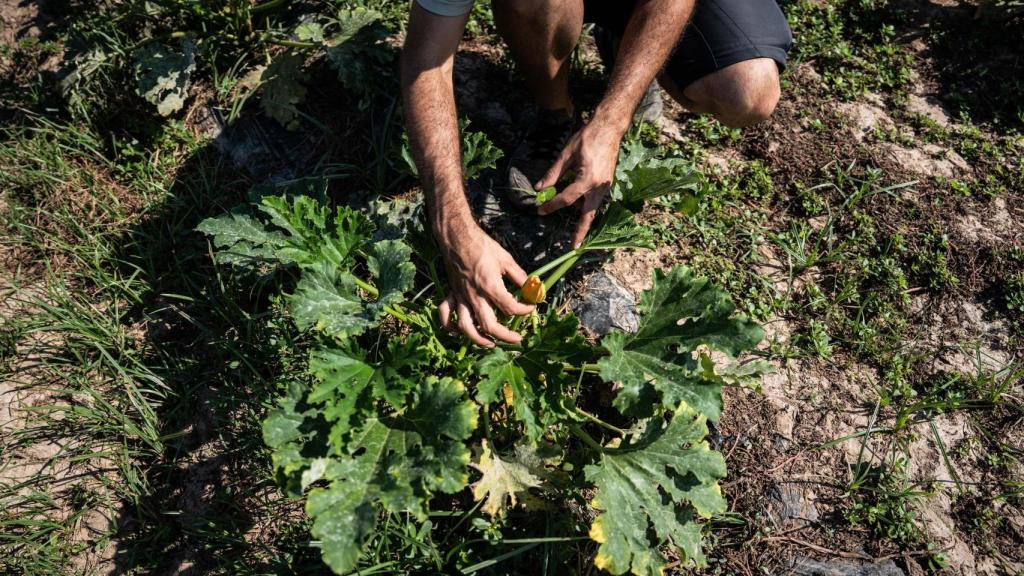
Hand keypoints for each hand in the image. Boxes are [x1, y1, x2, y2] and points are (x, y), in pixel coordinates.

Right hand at [436, 214, 533, 346]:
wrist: (458, 237)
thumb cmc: (482, 246)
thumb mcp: (506, 259)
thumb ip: (519, 277)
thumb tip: (531, 288)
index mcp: (490, 286)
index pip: (510, 308)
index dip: (524, 310)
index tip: (531, 307)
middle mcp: (474, 296)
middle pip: (489, 325)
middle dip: (505, 336)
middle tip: (517, 339)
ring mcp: (461, 296)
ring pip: (465, 326)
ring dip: (478, 339)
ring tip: (490, 343)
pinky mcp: (451, 293)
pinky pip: (445, 314)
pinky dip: (449, 326)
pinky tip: (458, 332)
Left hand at [535, 120, 624, 247]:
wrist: (610, 127)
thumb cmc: (588, 137)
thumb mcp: (566, 154)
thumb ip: (553, 174)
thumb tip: (539, 188)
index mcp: (588, 179)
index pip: (566, 199)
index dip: (552, 205)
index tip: (540, 210)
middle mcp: (599, 186)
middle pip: (588, 214)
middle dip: (580, 231)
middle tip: (573, 246)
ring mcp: (606, 185)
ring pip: (594, 209)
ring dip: (585, 221)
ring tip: (577, 235)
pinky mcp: (608, 183)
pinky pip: (597, 201)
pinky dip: (589, 209)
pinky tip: (581, 212)